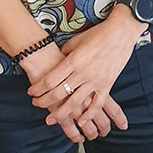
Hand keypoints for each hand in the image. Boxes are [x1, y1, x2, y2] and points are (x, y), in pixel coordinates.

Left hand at [26, 10, 143, 132]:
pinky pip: (97, 104)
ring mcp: (95, 80)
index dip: (37, 89)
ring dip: (60, 113)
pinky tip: (80, 121)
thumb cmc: (98, 33)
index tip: (31, 92)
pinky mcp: (107, 84)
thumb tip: (57, 61)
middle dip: (43, 102)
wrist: (121, 31)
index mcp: (72, 61)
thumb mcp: (76, 40)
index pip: (49, 81)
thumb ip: (65, 53)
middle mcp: (82, 73)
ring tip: (51, 119)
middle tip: (36, 104)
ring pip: (74, 103)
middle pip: (57, 94)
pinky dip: (88, 115)